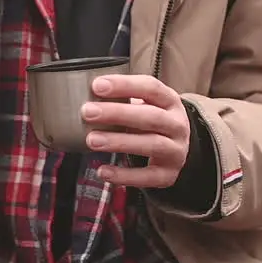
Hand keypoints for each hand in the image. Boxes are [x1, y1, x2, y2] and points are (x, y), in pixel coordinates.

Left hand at [81, 74, 191, 188]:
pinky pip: (147, 177)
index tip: (97, 86)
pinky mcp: (168, 175)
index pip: (151, 88)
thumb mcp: (145, 105)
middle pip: (151, 117)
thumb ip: (122, 100)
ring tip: (91, 140)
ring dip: (119, 142)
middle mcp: (177, 125)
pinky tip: (103, 171)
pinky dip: (124, 175)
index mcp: (170, 101)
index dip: (124, 85)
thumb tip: (84, 98)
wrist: (176, 150)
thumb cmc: (151, 122)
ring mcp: (175, 151)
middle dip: (117, 114)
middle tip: (88, 112)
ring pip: (152, 145)